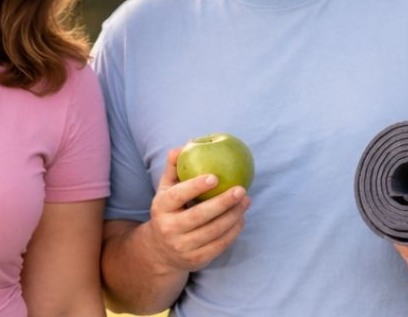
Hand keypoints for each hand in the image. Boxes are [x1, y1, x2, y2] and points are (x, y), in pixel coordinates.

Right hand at [141, 146, 251, 271]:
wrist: (160, 251)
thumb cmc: (169, 210)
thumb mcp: (165, 190)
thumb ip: (174, 168)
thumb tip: (183, 146)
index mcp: (160, 207)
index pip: (178, 195)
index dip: (196, 186)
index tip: (215, 177)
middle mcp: (169, 228)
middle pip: (200, 215)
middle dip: (223, 202)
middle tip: (241, 189)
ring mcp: (183, 246)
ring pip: (213, 231)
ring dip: (233, 215)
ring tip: (247, 201)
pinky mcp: (196, 260)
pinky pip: (219, 245)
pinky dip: (233, 231)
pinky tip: (241, 218)